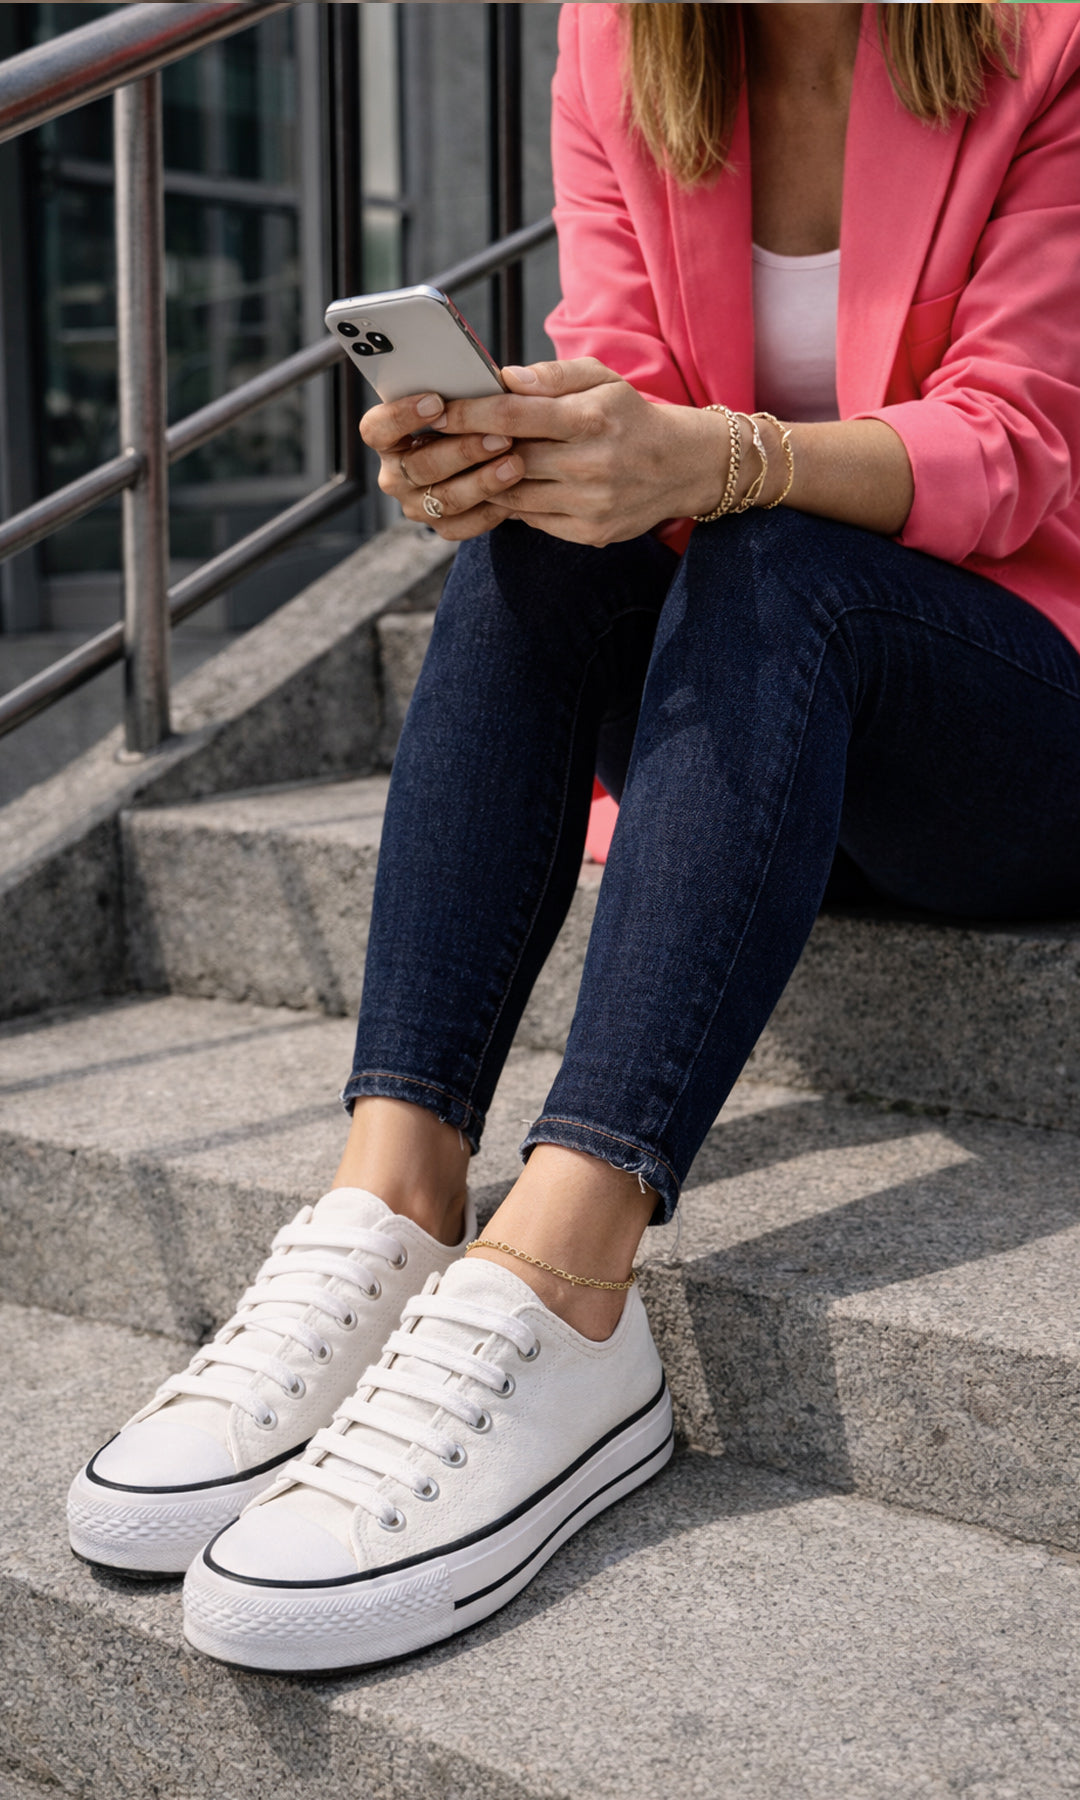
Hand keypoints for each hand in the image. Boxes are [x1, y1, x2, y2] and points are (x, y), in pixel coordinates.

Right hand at [361, 391, 526, 542]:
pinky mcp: (442, 526)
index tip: (436, 401)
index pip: (376, 429)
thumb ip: (472, 387)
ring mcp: (416, 504)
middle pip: (419, 467)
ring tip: (515, 463)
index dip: (402, 416)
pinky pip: (464, 524)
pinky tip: (516, 490)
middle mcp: (395, 474)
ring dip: (483, 481)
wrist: (492, 454)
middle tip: (499, 436)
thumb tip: (506, 378)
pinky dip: (492, 509)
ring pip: (445, 499)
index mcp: (388, 437)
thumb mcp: (467, 397)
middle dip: (463, 451)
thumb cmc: (474, 416)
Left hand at [436, 359, 735, 545]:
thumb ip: (552, 376)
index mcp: (591, 418)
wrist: (682, 466)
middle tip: (442, 438)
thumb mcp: (601, 379)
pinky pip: (533, 520)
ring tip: (468, 462)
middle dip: (470, 449)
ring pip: (514, 494)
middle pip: (508, 459)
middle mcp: (591, 465)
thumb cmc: (631, 415)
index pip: (513, 416)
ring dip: (486, 479)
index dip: (470, 413)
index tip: (439, 409)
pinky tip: (506, 486)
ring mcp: (590, 503)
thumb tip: (504, 379)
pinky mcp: (589, 532)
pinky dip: (513, 502)